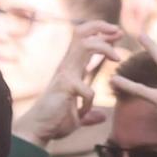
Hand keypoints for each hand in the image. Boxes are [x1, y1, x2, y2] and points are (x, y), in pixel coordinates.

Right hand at [12, 23, 124, 144]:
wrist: (37, 130)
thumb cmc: (55, 121)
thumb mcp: (78, 117)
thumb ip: (90, 114)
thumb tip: (102, 117)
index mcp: (72, 69)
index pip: (85, 41)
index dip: (102, 34)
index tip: (118, 34)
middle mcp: (68, 67)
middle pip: (82, 33)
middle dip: (102, 27)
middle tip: (119, 31)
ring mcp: (65, 74)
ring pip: (85, 45)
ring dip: (104, 46)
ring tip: (118, 57)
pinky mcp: (65, 86)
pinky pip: (88, 88)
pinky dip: (91, 100)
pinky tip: (83, 112)